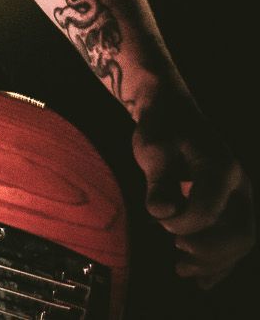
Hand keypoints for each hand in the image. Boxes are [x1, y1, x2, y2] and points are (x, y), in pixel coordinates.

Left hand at [133, 90, 253, 287]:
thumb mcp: (153, 149)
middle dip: (210, 252)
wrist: (171, 113)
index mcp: (221, 168)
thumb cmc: (161, 129)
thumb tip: (162, 212)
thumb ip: (158, 181)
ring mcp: (238, 197)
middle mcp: (238, 185)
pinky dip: (220, 261)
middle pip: (239, 232)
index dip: (186, 224)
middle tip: (177, 258)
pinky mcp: (231, 206)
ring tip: (182, 271)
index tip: (160, 222)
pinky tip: (201, 280)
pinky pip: (234, 239)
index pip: (210, 209)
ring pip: (240, 241)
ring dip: (215, 262)